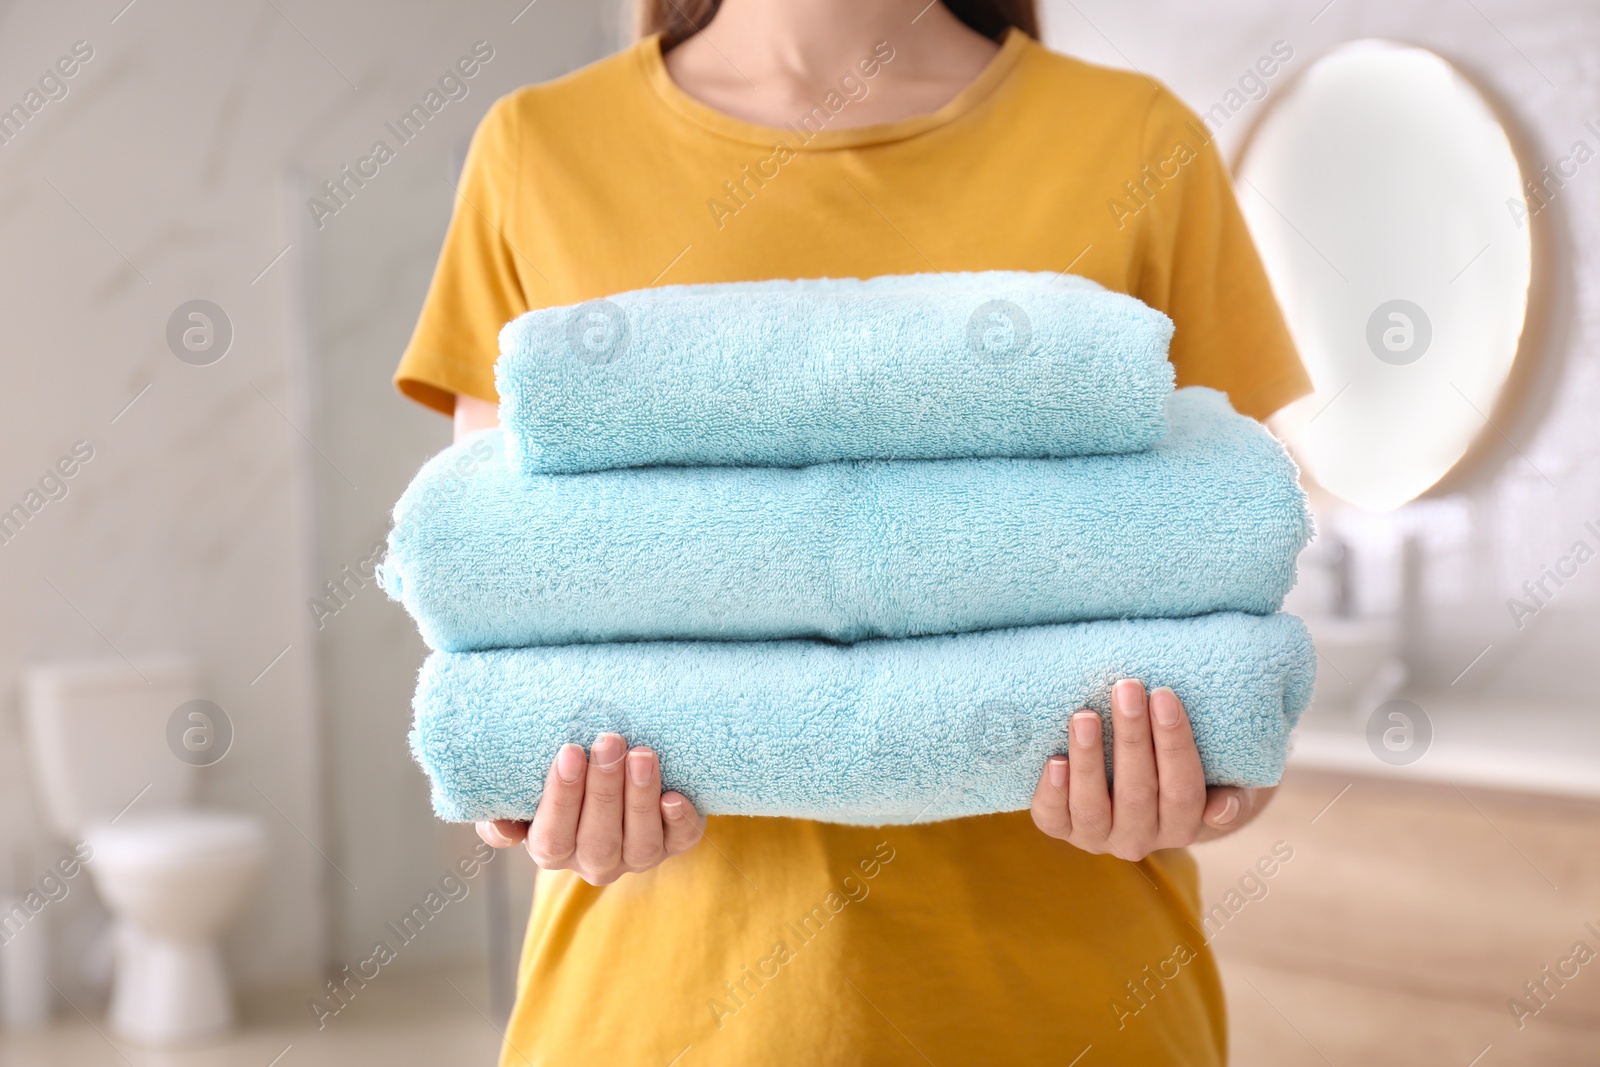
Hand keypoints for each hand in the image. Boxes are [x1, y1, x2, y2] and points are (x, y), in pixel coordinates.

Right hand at [474, 732, 703, 884]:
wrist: (613, 778)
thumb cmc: (564, 784)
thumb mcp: (525, 797)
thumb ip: (506, 812)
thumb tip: (500, 825)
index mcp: (553, 849)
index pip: (553, 837)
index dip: (562, 798)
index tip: (570, 752)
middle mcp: (595, 861)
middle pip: (598, 839)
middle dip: (604, 789)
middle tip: (609, 741)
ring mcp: (636, 856)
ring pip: (639, 842)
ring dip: (640, 798)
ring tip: (642, 754)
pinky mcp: (674, 843)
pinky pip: (680, 841)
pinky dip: (680, 820)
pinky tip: (675, 795)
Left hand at [1030, 680, 1274, 860]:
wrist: (1138, 795)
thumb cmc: (1181, 771)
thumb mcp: (1221, 782)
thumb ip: (1231, 794)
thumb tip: (1223, 808)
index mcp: (1183, 825)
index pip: (1182, 788)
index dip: (1174, 742)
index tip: (1164, 695)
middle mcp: (1140, 839)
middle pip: (1138, 792)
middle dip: (1132, 737)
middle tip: (1126, 689)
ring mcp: (1098, 838)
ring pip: (1092, 807)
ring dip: (1089, 760)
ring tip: (1085, 715)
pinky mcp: (1062, 830)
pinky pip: (1053, 818)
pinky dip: (1052, 792)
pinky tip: (1054, 760)